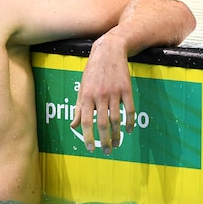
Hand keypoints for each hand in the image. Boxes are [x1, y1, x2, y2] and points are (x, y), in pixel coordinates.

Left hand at [70, 33, 134, 154]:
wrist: (109, 51)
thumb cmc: (93, 72)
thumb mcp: (82, 88)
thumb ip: (78, 108)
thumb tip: (73, 126)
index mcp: (86, 96)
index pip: (86, 121)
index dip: (88, 137)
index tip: (90, 148)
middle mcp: (100, 96)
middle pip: (102, 123)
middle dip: (104, 140)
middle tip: (106, 152)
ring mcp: (114, 93)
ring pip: (116, 119)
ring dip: (117, 134)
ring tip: (116, 144)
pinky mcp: (126, 89)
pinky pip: (129, 109)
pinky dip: (130, 121)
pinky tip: (128, 130)